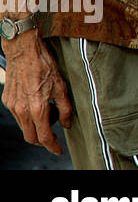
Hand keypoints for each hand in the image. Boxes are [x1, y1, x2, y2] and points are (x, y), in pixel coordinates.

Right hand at [1, 27, 72, 155]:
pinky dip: (27, 117)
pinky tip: (36, 105)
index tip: (59, 150)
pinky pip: (18, 115)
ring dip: (35, 127)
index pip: (44, 136)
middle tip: (54, 136)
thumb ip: (65, 108)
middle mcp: (22, 110)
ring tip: (48, 114)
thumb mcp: (61, 86)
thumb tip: (67, 124)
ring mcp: (12, 106)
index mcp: (37, 108)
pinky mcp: (7, 100)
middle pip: (31, 137)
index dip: (52, 146)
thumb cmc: (44, 65)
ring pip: (23, 127)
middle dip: (43, 141)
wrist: (24, 51)